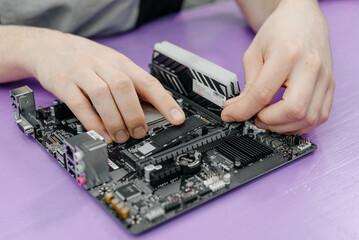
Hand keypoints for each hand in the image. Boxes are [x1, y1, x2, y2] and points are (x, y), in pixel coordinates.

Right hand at [25, 29, 184, 142]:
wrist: (51, 47)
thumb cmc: (88, 60)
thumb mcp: (114, 64)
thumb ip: (134, 83)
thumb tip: (161, 102)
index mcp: (120, 62)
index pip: (147, 80)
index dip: (164, 100)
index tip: (177, 118)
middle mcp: (103, 65)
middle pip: (124, 87)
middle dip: (135, 113)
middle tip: (139, 132)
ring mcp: (82, 72)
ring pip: (102, 95)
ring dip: (115, 120)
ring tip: (121, 137)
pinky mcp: (63, 83)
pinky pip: (79, 103)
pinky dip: (92, 121)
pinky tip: (101, 134)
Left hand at [222, 0, 334, 133]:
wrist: (303, 18)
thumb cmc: (278, 32)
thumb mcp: (254, 54)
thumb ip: (247, 85)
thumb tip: (236, 109)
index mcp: (286, 54)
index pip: (263, 94)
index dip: (243, 111)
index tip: (230, 116)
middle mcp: (310, 66)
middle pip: (293, 111)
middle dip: (269, 122)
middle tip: (255, 117)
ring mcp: (324, 77)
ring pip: (308, 118)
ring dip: (283, 127)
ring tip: (268, 118)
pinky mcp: (330, 85)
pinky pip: (320, 116)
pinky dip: (300, 125)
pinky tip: (285, 120)